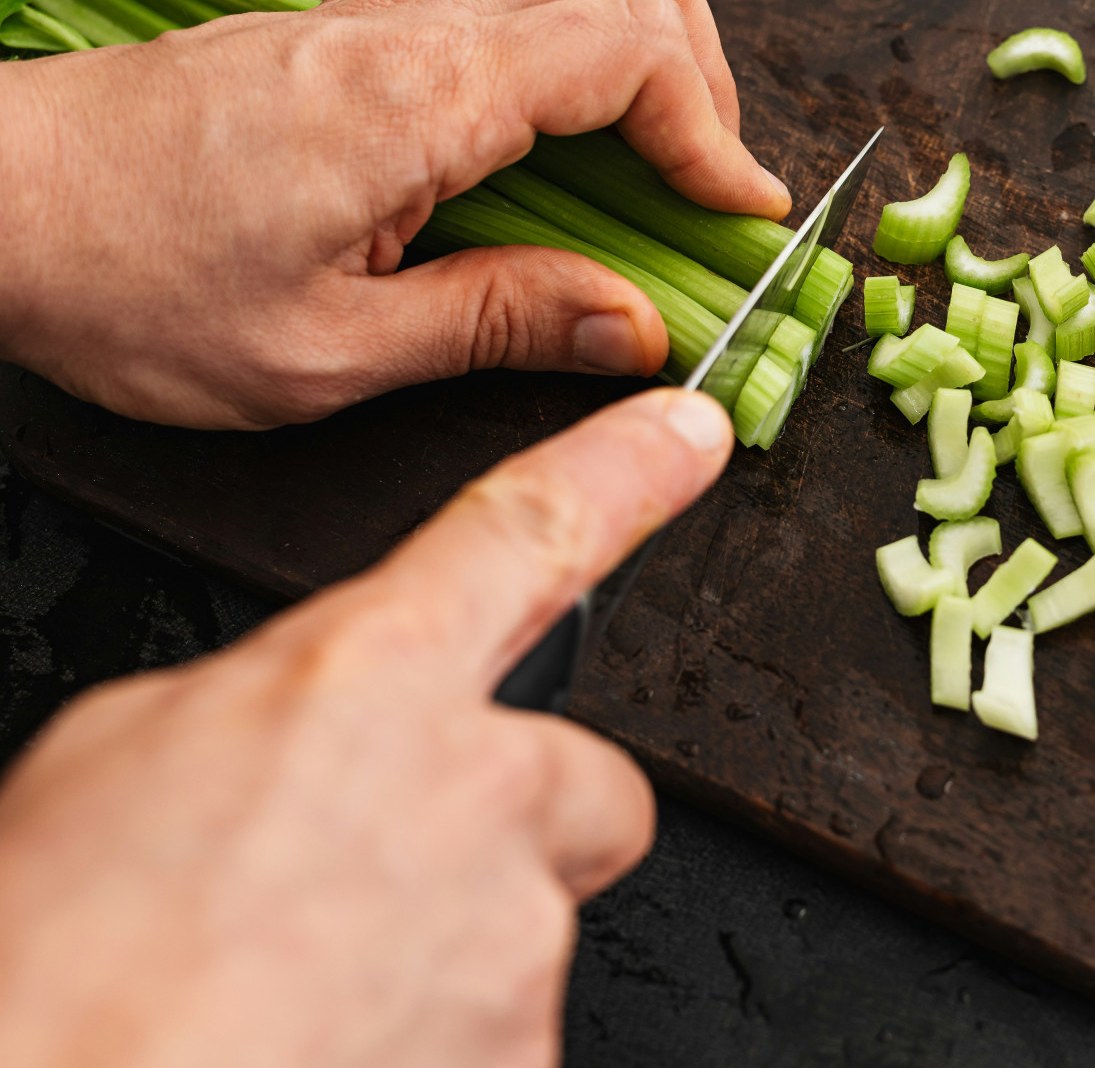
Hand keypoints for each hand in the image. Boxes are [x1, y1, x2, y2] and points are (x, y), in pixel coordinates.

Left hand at [0, 0, 790, 428]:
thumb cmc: (125, 283)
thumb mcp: (329, 353)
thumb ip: (502, 326)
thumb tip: (636, 328)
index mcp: (422, 97)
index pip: (636, 54)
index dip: (719, 135)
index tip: (736, 220)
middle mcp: (409, 21)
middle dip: (700, 61)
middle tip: (691, 174)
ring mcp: (372, 3)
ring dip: (631, 24)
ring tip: (632, 143)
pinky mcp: (337, 17)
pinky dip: (550, 13)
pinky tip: (534, 107)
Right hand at [0, 385, 731, 1067]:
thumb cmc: (61, 955)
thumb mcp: (125, 758)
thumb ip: (274, 713)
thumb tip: (311, 732)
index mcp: (369, 681)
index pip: (529, 532)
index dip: (622, 471)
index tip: (687, 433)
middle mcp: (478, 793)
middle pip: (577, 779)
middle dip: (518, 818)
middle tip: (396, 873)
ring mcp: (514, 936)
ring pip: (525, 921)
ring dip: (441, 948)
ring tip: (301, 990)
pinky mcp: (525, 1053)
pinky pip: (499, 1031)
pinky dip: (429, 1042)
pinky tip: (326, 1049)